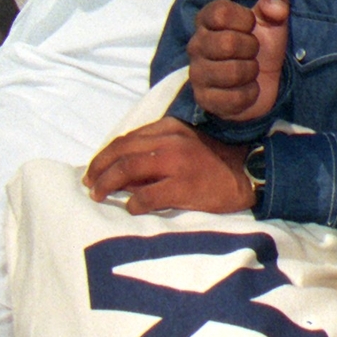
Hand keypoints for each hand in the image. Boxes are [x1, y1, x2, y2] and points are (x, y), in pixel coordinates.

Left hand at [83, 117, 252, 214]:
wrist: (248, 172)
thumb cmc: (214, 161)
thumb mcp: (184, 145)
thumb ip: (156, 151)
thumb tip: (122, 171)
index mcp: (170, 128)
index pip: (127, 139)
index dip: (105, 155)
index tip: (94, 169)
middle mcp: (172, 141)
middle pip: (123, 152)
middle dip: (99, 169)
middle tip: (89, 184)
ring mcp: (178, 163)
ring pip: (129, 169)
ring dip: (108, 183)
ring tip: (98, 195)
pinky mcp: (184, 187)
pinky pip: (147, 196)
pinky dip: (133, 203)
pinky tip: (130, 208)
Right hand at [188, 0, 289, 121]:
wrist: (264, 78)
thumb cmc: (262, 42)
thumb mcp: (272, 18)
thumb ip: (276, 3)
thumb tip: (276, 7)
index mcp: (207, 19)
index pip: (220, 13)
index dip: (244, 20)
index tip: (250, 26)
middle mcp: (196, 45)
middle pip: (227, 43)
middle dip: (251, 48)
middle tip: (252, 51)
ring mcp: (197, 74)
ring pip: (232, 73)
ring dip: (251, 71)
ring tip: (249, 68)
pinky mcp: (205, 100)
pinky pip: (235, 98)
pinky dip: (250, 93)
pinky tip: (247, 87)